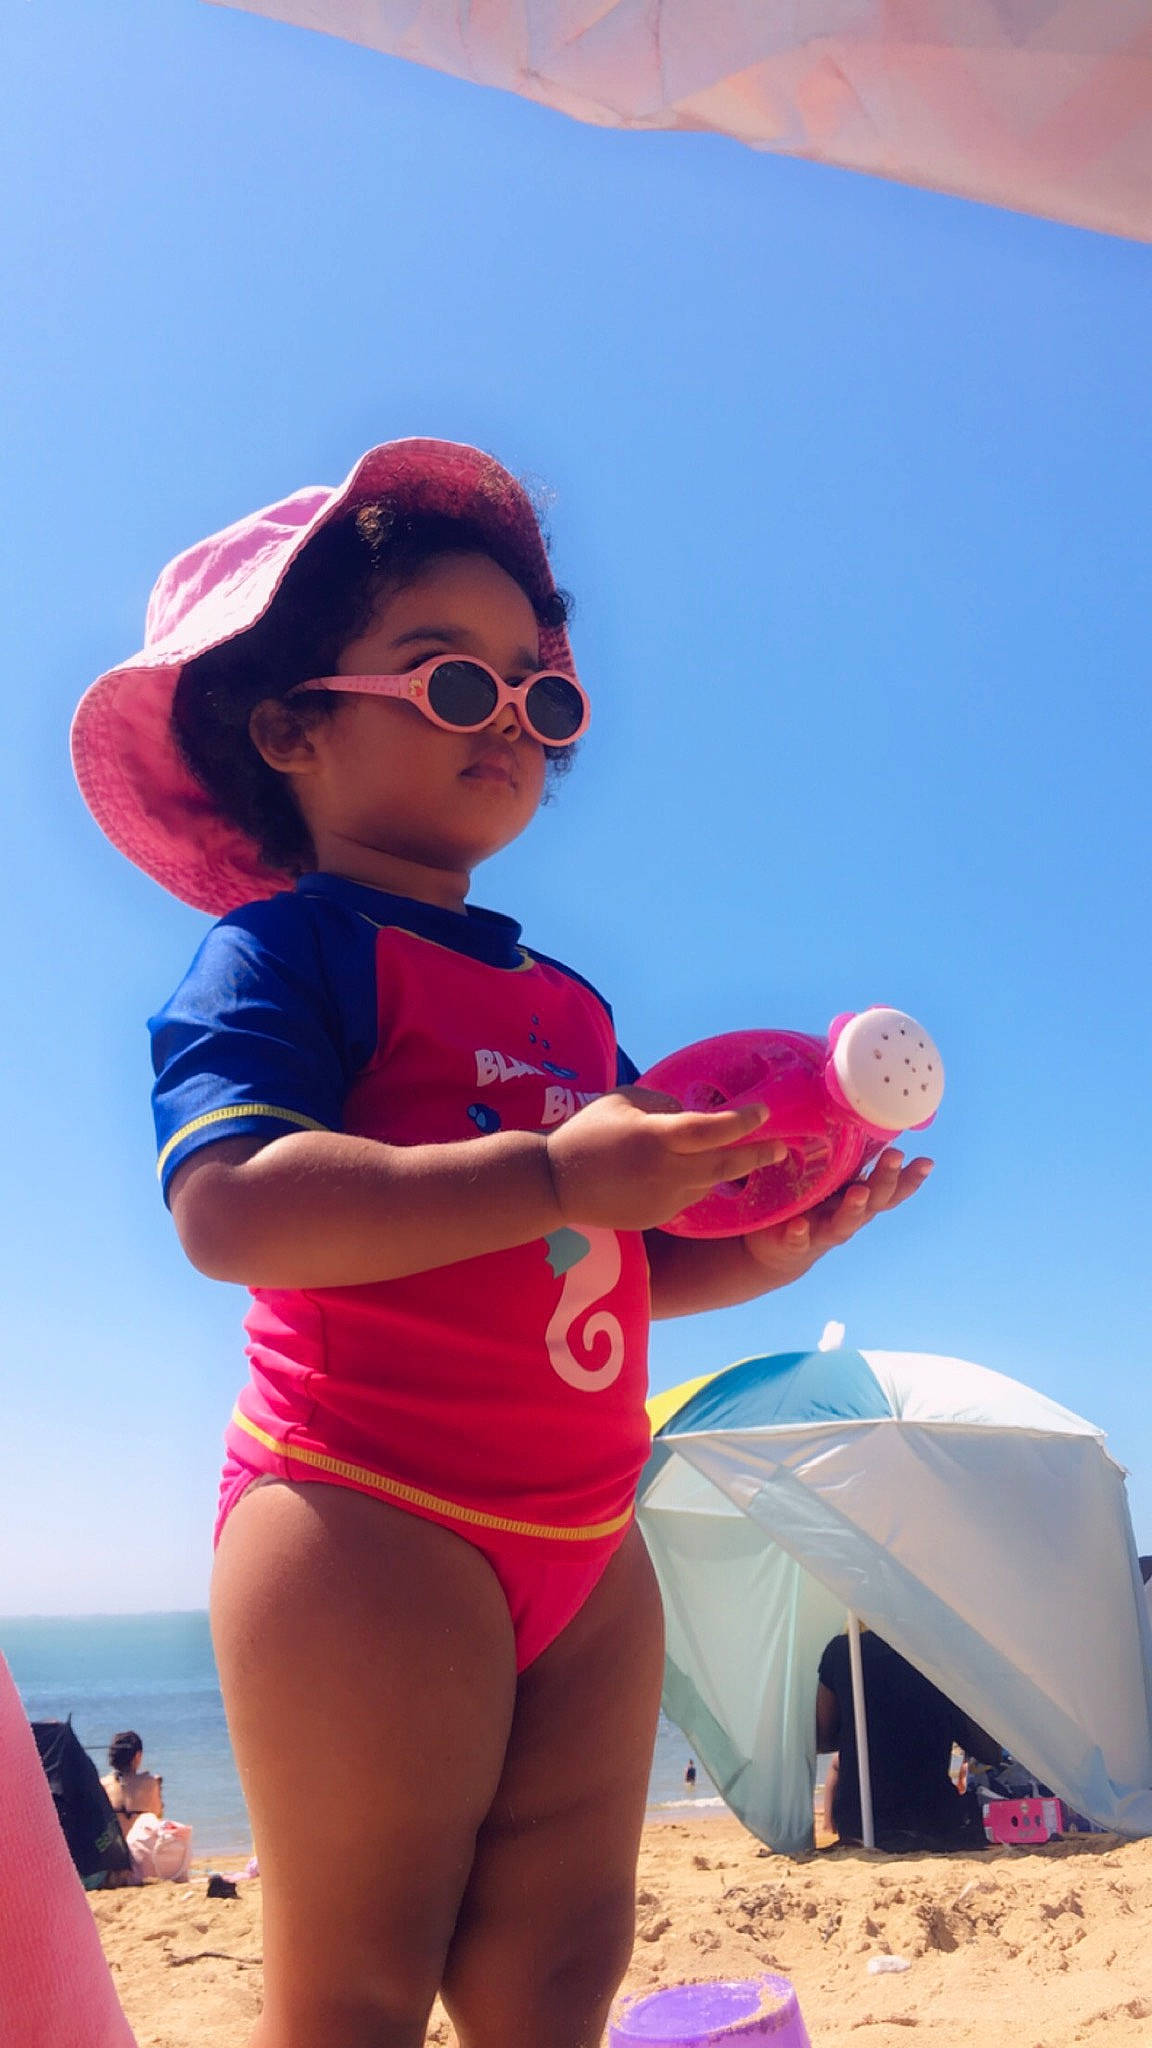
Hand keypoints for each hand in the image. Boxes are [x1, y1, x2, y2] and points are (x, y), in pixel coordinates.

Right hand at [545, 1086, 785, 1232]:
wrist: (557, 1184)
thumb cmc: (587, 1133)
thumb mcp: (624, 1101)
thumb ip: (664, 1105)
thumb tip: (691, 1114)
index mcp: (658, 1137)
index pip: (713, 1129)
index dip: (744, 1121)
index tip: (765, 1112)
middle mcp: (668, 1170)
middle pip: (726, 1166)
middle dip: (758, 1156)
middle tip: (781, 1149)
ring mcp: (665, 1198)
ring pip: (708, 1183)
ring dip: (723, 1171)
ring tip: (737, 1158)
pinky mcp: (660, 1216)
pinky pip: (688, 1197)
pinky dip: (694, 1183)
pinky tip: (686, 1173)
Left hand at [741, 1147, 933, 1284]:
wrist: (779, 1248)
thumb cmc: (812, 1204)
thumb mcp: (831, 1179)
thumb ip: (847, 1157)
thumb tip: (864, 1116)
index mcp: (858, 1197)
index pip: (890, 1189)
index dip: (910, 1178)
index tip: (927, 1162)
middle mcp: (847, 1215)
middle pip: (873, 1201)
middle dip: (885, 1179)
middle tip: (895, 1156)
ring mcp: (822, 1231)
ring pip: (843, 1223)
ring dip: (853, 1208)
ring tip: (859, 1192)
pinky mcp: (795, 1243)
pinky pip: (798, 1241)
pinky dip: (800, 1234)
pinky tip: (800, 1225)